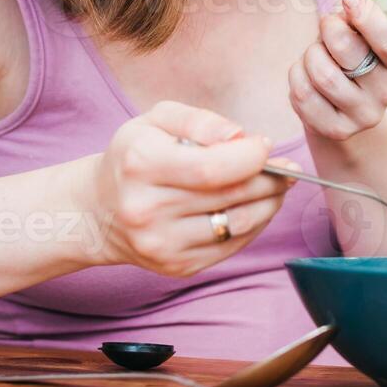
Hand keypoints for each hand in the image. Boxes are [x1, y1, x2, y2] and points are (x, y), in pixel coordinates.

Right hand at [90, 101, 296, 278]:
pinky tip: (256, 207)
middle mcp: (147, 209)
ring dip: (269, 203)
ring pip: (239, 224)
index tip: (265, 146)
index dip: (251, 157)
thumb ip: (199, 119)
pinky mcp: (177, 266)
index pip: (212, 168)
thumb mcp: (157, 120)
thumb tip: (239, 136)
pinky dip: (254, 224)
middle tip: (287, 168)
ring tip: (277, 186)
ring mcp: (162, 244)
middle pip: (231, 196)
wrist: (99, 210)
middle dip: (270, 179)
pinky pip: (233, 246)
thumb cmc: (136, 156)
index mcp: (141, 164)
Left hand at [289, 0, 386, 141]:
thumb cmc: (353, 59)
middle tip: (326, 24)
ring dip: (311, 53)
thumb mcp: (364, 34)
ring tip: (316, 53)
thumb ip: (367, 11)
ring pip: (321, 72)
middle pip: (348, 51)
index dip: (369, 16)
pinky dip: (297, 74)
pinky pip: (302, 93)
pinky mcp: (336, 129)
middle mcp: (386, 94)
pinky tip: (306, 74)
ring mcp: (362, 116)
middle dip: (329, 28)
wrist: (344, 110)